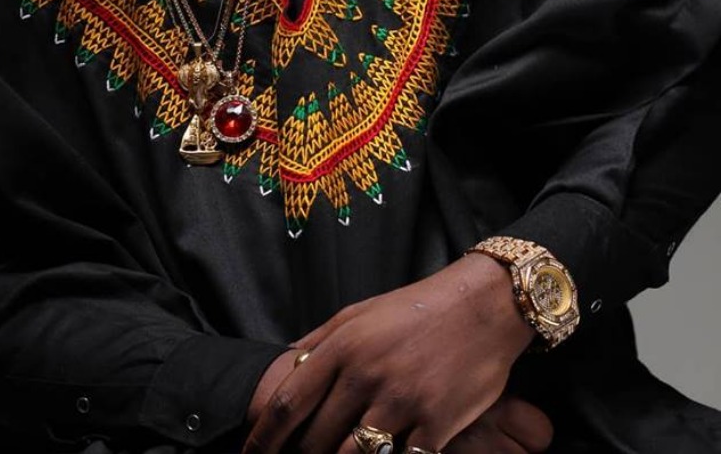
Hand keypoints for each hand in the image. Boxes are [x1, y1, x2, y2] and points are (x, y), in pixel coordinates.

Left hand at [243, 254, 534, 453]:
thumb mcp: (359, 312)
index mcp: (343, 345)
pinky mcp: (435, 425)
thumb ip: (320, 340)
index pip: (288, 402)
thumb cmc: (416, 309)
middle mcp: (366, 375)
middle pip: (314, 439)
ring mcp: (401, 402)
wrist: (481, 307)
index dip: (263, 436)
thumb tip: (286, 364)